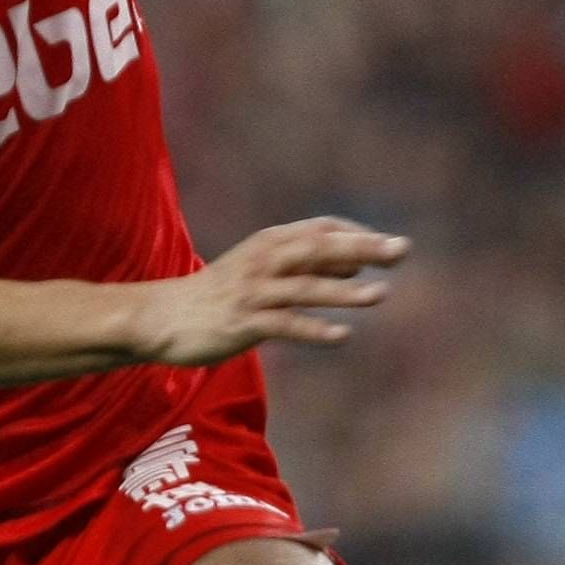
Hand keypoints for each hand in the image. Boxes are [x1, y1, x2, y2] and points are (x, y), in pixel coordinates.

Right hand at [138, 218, 407, 364]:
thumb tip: (355, 263)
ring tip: (381, 295)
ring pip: (306, 287)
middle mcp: (264, 260)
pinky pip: (285, 325)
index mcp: (269, 242)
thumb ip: (305, 264)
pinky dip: (315, 329)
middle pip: (319, 248)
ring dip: (344, 291)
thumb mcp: (260, 269)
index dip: (358, 234)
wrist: (162, 317)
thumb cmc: (218, 295)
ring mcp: (254, 292)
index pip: (322, 228)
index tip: (389, 245)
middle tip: (401, 250)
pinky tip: (342, 336)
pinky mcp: (243, 323)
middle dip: (363, 248)